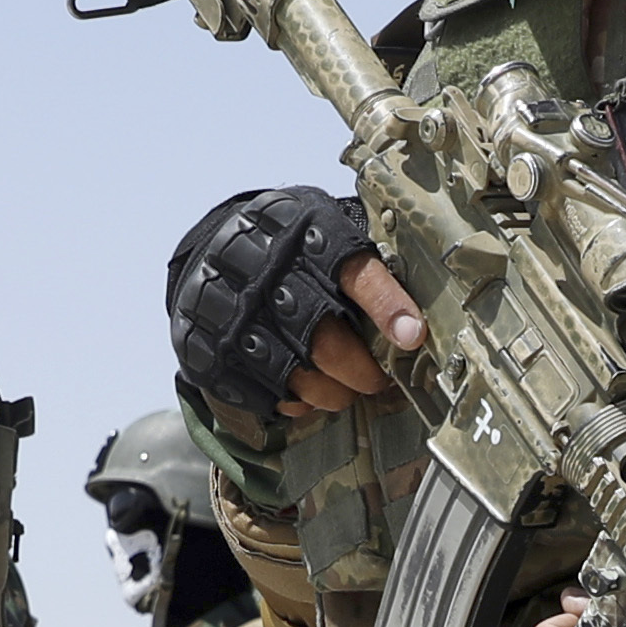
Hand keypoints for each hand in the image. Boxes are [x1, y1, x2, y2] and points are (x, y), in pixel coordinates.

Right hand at [167, 184, 398, 424]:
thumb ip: (365, 260)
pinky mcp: (214, 356)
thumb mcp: (324, 225)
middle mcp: (266, 279)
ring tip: (345, 386)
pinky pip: (270, 396)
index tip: (412, 336)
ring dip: (336, 392)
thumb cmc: (288, 245)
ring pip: (302, 377)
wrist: (210, 251)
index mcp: (304, 238)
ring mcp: (235, 321)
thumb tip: (415, 313)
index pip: (354, 275)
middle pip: (327, 342)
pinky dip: (298, 400)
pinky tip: (305, 386)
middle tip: (378, 379)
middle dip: (364, 371)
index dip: (387, 307)